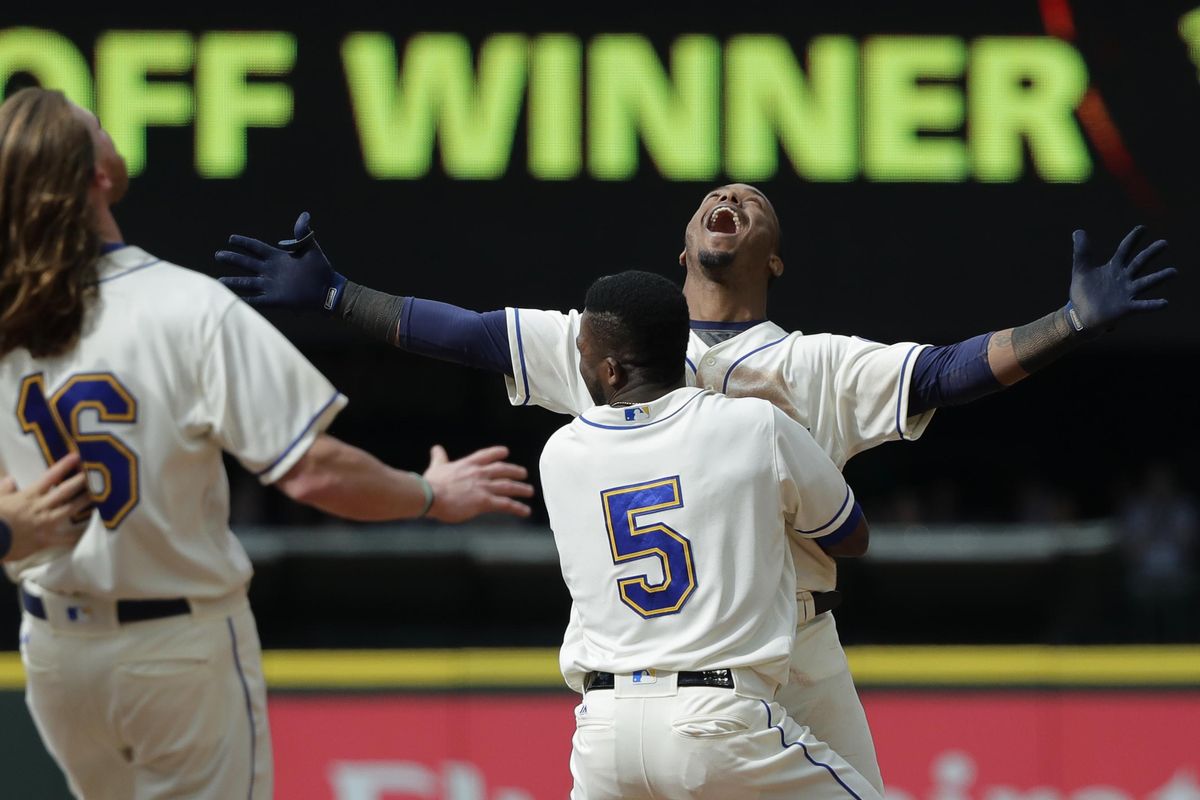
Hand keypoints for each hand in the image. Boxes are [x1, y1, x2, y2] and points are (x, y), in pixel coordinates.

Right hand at [0, 453, 92, 561]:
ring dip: (85, 502)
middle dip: (81, 481)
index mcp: (28, 496)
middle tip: (97, 473)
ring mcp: (45, 523)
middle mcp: (40, 507)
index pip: (49, 477)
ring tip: (102, 495)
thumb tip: (10, 480)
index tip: (77, 457)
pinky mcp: (46, 539)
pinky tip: (91, 531)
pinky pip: (66, 538)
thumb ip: (4, 489)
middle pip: (65, 491)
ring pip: (70, 509)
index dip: (64, 466)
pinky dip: (78, 535)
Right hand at [215, 212, 347, 311]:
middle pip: (247, 264)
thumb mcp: (311, 247)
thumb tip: (305, 215)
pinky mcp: (276, 299)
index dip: (243, 243)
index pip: (255, 248)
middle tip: (218, 255)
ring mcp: (272, 285)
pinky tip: (235, 300)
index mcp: (277, 257)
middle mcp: (271, 270)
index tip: (231, 238)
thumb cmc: (320, 268)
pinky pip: (258, 300)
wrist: (328, 289)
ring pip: (248, 282)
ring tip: (219, 281)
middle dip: (233, 259)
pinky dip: (246, 300)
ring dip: (234, 282)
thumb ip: (303, 233)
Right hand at [422, 445, 534, 522]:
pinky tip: (525, 511)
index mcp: (468, 464)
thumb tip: (436, 448)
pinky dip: (517, 508)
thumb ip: (439, 457)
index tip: (505, 452)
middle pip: (502, 470)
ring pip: (508, 487)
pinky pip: (506, 504)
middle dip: (515, 471)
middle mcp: (479, 473)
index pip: (486, 455)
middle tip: (524, 473)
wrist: (431, 496)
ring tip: (529, 491)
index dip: (497, 453)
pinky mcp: (484, 501)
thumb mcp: (437, 466)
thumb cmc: (431, 483)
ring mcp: (483, 487)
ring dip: (521, 489)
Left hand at [1066, 226, 1176, 337]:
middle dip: (1150, 253)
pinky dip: (1153, 305)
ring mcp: (1127, 293)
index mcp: (1114, 268)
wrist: (1080, 315)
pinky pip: (1142, 306)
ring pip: (1146, 283)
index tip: (1143, 228)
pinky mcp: (1126, 308)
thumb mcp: (1081, 269)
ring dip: (1159, 277)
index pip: (1125, 250)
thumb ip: (1081, 251)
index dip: (1132, 239)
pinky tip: (1164, 303)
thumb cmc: (1084, 292)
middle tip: (1164, 243)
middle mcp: (1124, 278)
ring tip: (1173, 271)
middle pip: (1139, 263)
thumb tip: (1078, 231)